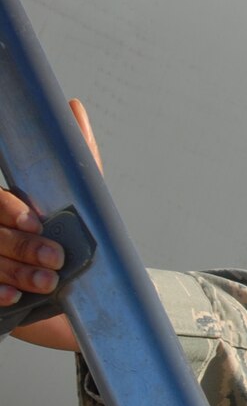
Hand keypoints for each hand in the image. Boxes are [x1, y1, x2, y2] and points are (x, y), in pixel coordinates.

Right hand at [0, 99, 100, 351]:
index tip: (37, 223)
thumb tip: (74, 108)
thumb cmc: (72, 236)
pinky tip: (13, 297)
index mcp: (4, 205)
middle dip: (23, 246)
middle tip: (56, 259)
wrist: (73, 293)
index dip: (11, 210)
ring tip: (48, 282)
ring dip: (15, 271)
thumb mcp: (80, 197)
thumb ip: (79, 155)